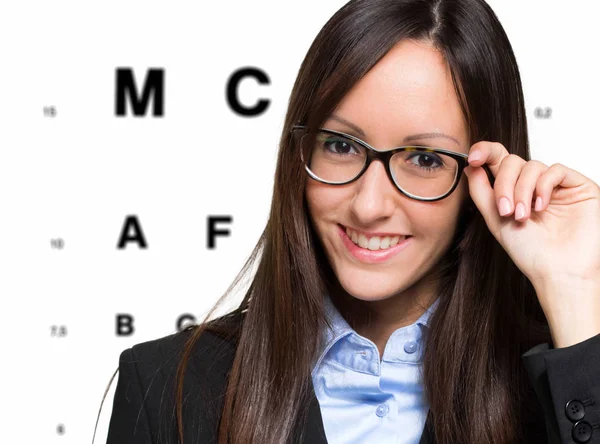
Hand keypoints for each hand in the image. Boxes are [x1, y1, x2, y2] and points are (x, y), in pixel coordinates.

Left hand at [463, 141, 599, 344]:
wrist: (557, 271)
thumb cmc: (530, 252)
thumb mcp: (495, 220)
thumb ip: (482, 192)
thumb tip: (471, 167)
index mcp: (514, 190)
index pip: (499, 160)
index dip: (485, 152)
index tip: (473, 157)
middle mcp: (534, 185)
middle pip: (512, 162)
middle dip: (504, 184)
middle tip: (506, 209)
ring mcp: (556, 185)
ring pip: (532, 166)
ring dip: (522, 190)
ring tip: (523, 215)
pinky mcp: (578, 186)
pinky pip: (555, 170)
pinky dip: (543, 187)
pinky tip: (541, 207)